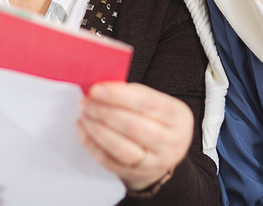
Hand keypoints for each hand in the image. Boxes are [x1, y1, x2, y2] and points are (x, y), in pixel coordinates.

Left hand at [77, 82, 192, 190]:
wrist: (163, 153)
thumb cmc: (156, 120)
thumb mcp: (156, 103)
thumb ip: (133, 94)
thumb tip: (103, 88)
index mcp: (178, 116)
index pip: (147, 103)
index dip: (119, 96)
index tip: (96, 90)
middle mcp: (171, 141)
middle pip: (133, 126)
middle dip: (105, 112)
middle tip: (86, 102)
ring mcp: (155, 162)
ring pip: (121, 147)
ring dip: (97, 129)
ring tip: (85, 115)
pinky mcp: (136, 174)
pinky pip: (109, 161)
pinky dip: (92, 144)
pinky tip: (84, 129)